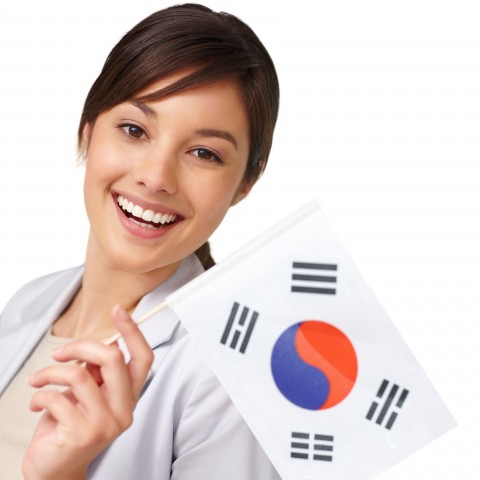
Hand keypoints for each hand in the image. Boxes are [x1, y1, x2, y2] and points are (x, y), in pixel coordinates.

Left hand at [22, 305, 153, 479]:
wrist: (54, 470)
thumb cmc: (69, 427)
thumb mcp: (88, 395)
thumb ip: (96, 372)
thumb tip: (95, 344)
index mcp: (129, 396)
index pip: (143, 358)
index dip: (133, 332)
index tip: (119, 311)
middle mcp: (124, 410)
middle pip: (112, 358)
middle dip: (80, 347)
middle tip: (60, 352)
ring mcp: (105, 423)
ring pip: (78, 375)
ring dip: (51, 371)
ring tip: (39, 379)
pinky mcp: (81, 434)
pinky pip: (56, 398)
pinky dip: (39, 394)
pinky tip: (37, 402)